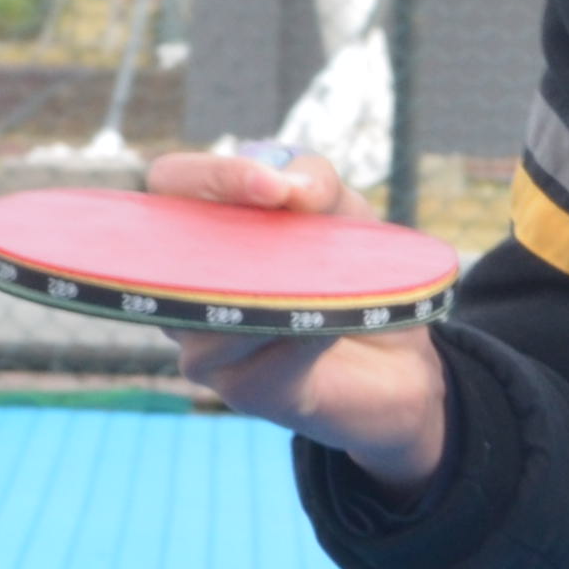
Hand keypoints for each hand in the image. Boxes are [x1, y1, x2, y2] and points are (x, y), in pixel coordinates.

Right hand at [138, 145, 450, 489]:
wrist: (398, 352)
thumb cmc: (349, 269)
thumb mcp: (341, 207)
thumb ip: (314, 181)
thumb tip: (288, 187)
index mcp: (198, 227)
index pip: (170, 184)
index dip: (212, 179)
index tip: (277, 188)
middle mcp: (183, 287)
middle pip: (173, 251)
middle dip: (241, 237)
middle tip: (305, 231)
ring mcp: (204, 344)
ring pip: (215, 310)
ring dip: (279, 290)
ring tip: (330, 280)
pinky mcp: (242, 389)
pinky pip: (261, 357)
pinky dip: (304, 332)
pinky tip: (335, 322)